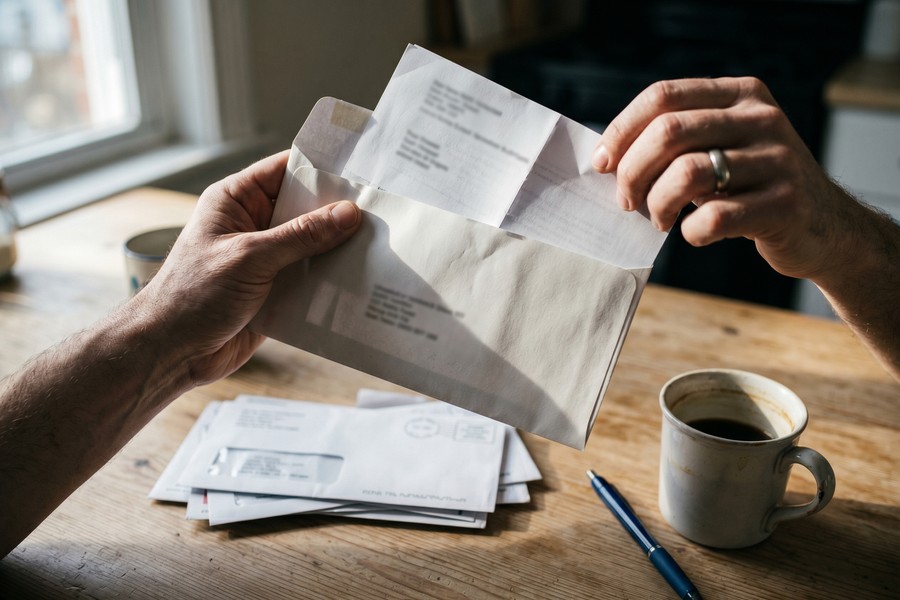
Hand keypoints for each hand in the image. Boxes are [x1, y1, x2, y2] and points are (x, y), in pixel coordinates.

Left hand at [132, 150, 360, 385]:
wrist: (172, 352)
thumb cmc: (193, 296)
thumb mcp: (250, 258)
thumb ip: (301, 236)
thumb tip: (348, 213)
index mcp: (236, 201)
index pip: (285, 170)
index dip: (321, 167)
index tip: (361, 168)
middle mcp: (253, 224)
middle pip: (305, 207)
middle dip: (339, 211)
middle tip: (382, 210)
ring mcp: (266, 258)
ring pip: (313, 244)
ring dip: (339, 248)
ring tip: (381, 244)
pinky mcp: (276, 289)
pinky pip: (311, 276)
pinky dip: (332, 278)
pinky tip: (362, 279)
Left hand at [592, 77, 853, 280]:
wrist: (823, 226)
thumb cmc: (749, 188)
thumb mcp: (720, 148)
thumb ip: (675, 142)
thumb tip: (604, 157)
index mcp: (740, 94)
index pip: (663, 96)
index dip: (621, 130)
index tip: (600, 164)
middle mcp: (762, 118)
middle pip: (669, 131)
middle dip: (632, 171)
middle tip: (626, 200)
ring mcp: (778, 160)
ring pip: (687, 173)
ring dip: (657, 204)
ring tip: (659, 219)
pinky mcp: (785, 204)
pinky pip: (715, 217)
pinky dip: (691, 231)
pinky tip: (694, 233)